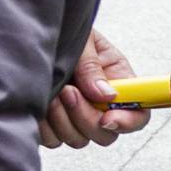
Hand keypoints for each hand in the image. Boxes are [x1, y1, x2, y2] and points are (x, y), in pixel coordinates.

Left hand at [39, 28, 152, 150]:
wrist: (32, 32)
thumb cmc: (65, 30)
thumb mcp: (84, 41)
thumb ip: (92, 67)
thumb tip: (106, 96)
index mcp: (118, 82)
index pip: (138, 115)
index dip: (127, 122)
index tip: (107, 118)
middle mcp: (101, 105)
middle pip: (106, 135)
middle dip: (86, 118)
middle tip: (68, 91)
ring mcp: (77, 117)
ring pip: (79, 140)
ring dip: (62, 120)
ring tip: (52, 90)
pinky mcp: (54, 124)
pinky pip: (53, 140)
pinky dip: (45, 126)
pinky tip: (40, 101)